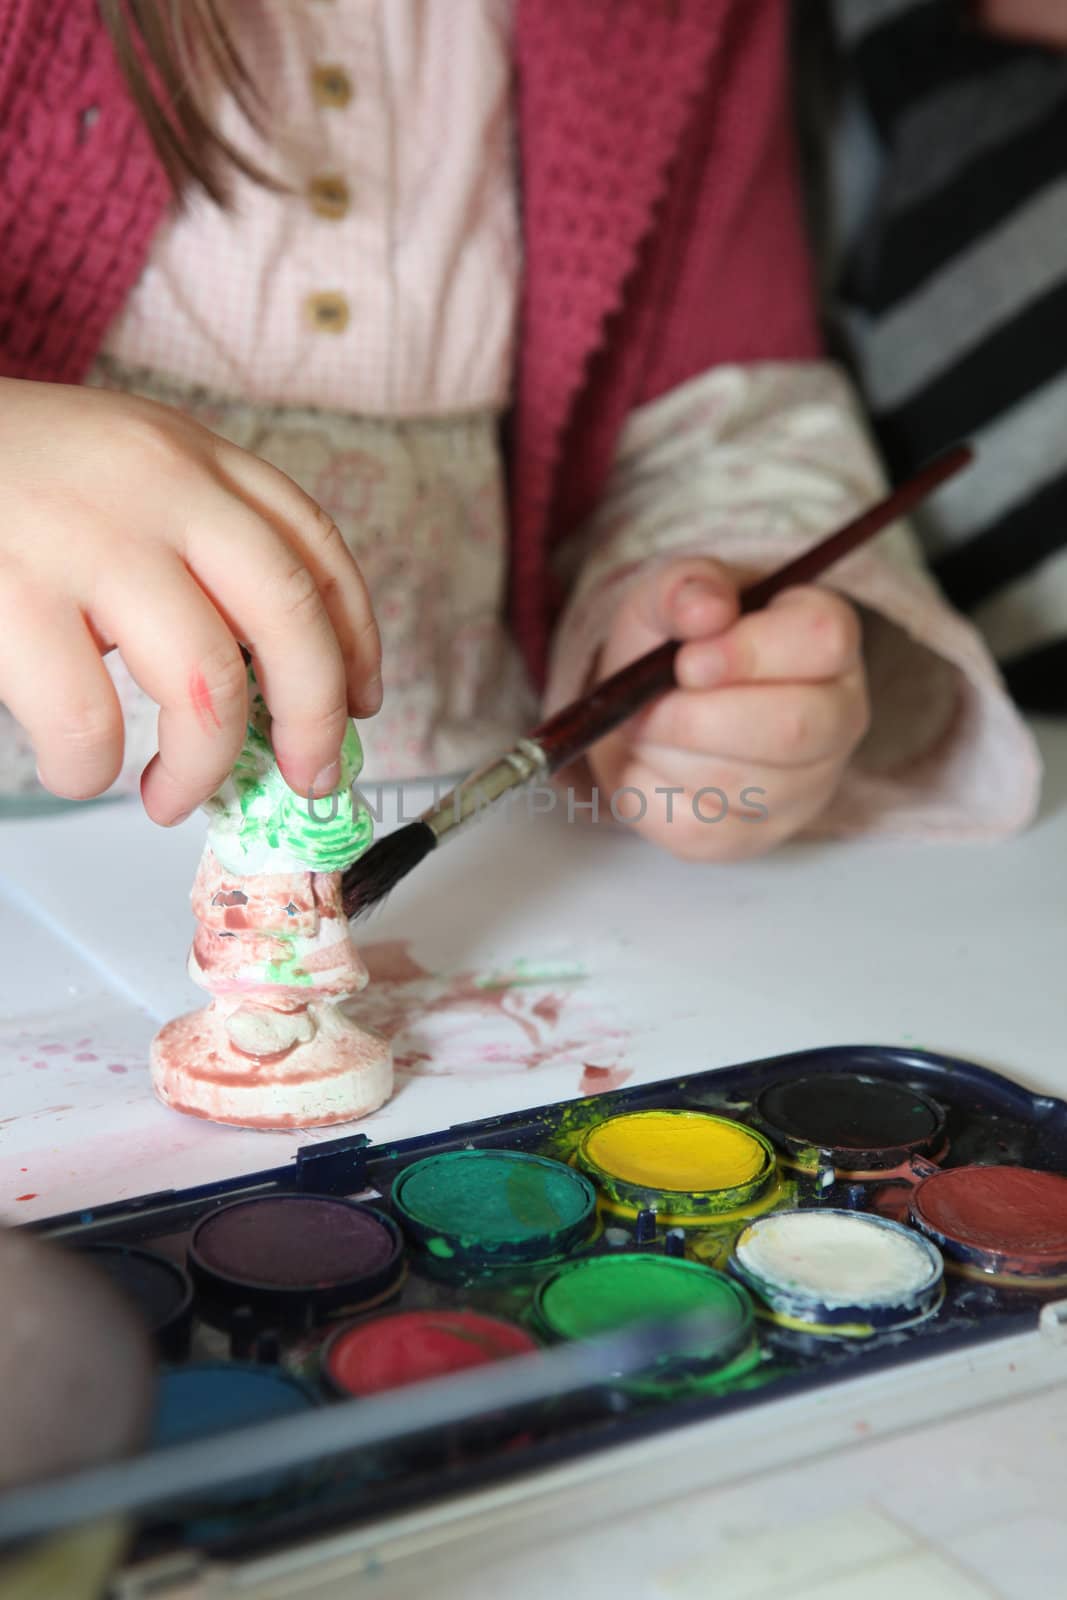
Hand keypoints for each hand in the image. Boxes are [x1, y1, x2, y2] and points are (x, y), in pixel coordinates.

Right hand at [0, 379, 380, 823]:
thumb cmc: (3, 480)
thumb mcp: (117, 477)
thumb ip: (190, 545)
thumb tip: (264, 682)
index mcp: (188, 457)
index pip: (313, 547)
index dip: (356, 639)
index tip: (361, 704)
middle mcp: (155, 485)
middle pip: (288, 613)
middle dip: (315, 718)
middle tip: (309, 778)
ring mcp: (85, 536)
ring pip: (206, 681)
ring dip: (202, 766)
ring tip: (171, 797)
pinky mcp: (11, 591)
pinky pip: (87, 718)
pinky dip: (91, 768)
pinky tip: (80, 766)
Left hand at [585, 557, 869, 860]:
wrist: (650, 705)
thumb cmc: (676, 643)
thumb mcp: (671, 594)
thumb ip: (685, 586)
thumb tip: (706, 609)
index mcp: (827, 638)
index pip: (821, 642)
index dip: (746, 653)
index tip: (686, 661)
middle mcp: (839, 716)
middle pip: (793, 728)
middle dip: (697, 719)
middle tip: (645, 708)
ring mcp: (807, 786)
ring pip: (743, 784)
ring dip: (666, 755)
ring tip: (644, 729)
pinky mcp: (759, 837)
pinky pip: (701, 830)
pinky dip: (650, 796)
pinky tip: (648, 766)